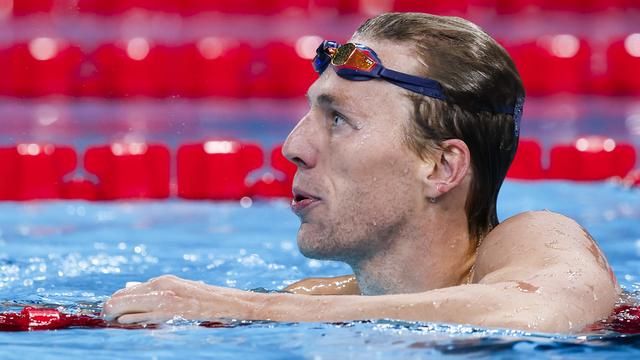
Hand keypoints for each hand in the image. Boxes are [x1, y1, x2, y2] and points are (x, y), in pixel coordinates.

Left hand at [102, 275, 256, 323]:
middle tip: (105, 316)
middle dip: (110, 308)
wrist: (231, 304)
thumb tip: (132, 294)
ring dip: (115, 314)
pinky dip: (129, 320)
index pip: (127, 291)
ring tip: (110, 319)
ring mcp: (166, 300)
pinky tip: (123, 323)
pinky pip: (143, 318)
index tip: (109, 311)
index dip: (114, 302)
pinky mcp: (172, 314)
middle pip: (122, 297)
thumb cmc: (206, 300)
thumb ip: (158, 293)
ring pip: (128, 307)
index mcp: (163, 281)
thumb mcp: (180, 290)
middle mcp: (162, 287)